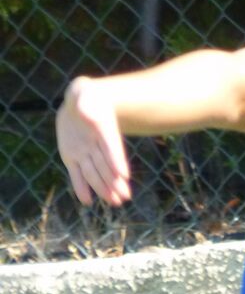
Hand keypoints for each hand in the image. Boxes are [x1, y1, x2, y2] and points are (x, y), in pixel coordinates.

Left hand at [56, 77, 131, 206]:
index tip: (124, 175)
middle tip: (125, 197)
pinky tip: (88, 201)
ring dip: (104, 188)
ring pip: (95, 173)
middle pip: (107, 165)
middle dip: (115, 181)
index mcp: (102, 128)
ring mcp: (84, 152)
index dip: (117, 159)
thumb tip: (85, 111)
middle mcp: (96, 144)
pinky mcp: (71, 157)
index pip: (111, 145)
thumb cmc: (85, 96)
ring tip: (115, 202)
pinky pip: (76, 175)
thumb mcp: (83, 91)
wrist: (78, 103)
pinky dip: (81, 188)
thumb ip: (83, 97)